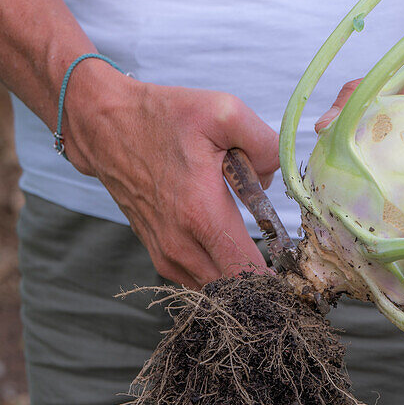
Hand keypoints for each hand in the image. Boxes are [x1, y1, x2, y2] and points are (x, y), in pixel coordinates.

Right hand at [63, 63, 279, 287]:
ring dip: (239, 276)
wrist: (105, 125)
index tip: (297, 274)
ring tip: (253, 246)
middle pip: (236, 292)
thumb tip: (275, 178)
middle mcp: (181, 245)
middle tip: (285, 263)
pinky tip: (228, 243)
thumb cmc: (164, 117)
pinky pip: (200, 279)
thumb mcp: (223, 112)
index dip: (277, 281)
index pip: (248, 274)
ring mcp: (166, 255)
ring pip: (217, 289)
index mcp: (201, 215)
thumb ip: (265, 144)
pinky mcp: (160, 255)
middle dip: (264, 284)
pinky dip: (219, 270)